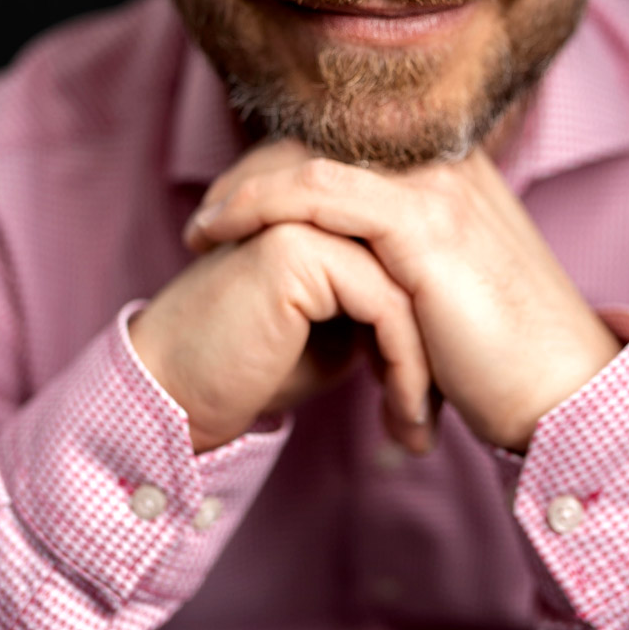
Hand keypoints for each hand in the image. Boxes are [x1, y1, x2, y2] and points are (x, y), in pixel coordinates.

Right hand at [129, 141, 433, 453]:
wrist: (179, 393)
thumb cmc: (253, 366)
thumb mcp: (339, 330)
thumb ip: (386, 302)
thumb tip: (450, 315)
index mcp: (333, 208)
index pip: (415, 255)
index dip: (435, 327)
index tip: (442, 397)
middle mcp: (321, 199)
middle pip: (419, 267)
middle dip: (436, 348)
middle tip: (437, 420)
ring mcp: (307, 213)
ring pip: (409, 288)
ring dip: (422, 369)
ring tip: (418, 430)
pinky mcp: (296, 245)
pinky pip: (384, 305)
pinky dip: (403, 370)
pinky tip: (400, 420)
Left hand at [187, 142, 620, 450]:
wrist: (558, 388)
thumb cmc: (501, 356)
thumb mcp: (444, 292)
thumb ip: (401, 267)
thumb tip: (349, 285)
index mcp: (450, 171)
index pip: (346, 142)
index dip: (280, 167)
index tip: (233, 209)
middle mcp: (444, 163)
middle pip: (320, 139)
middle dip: (252, 172)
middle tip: (206, 218)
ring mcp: (435, 186)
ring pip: (311, 156)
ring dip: (244, 188)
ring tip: (201, 230)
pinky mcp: (423, 223)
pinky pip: (319, 191)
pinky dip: (263, 205)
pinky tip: (226, 232)